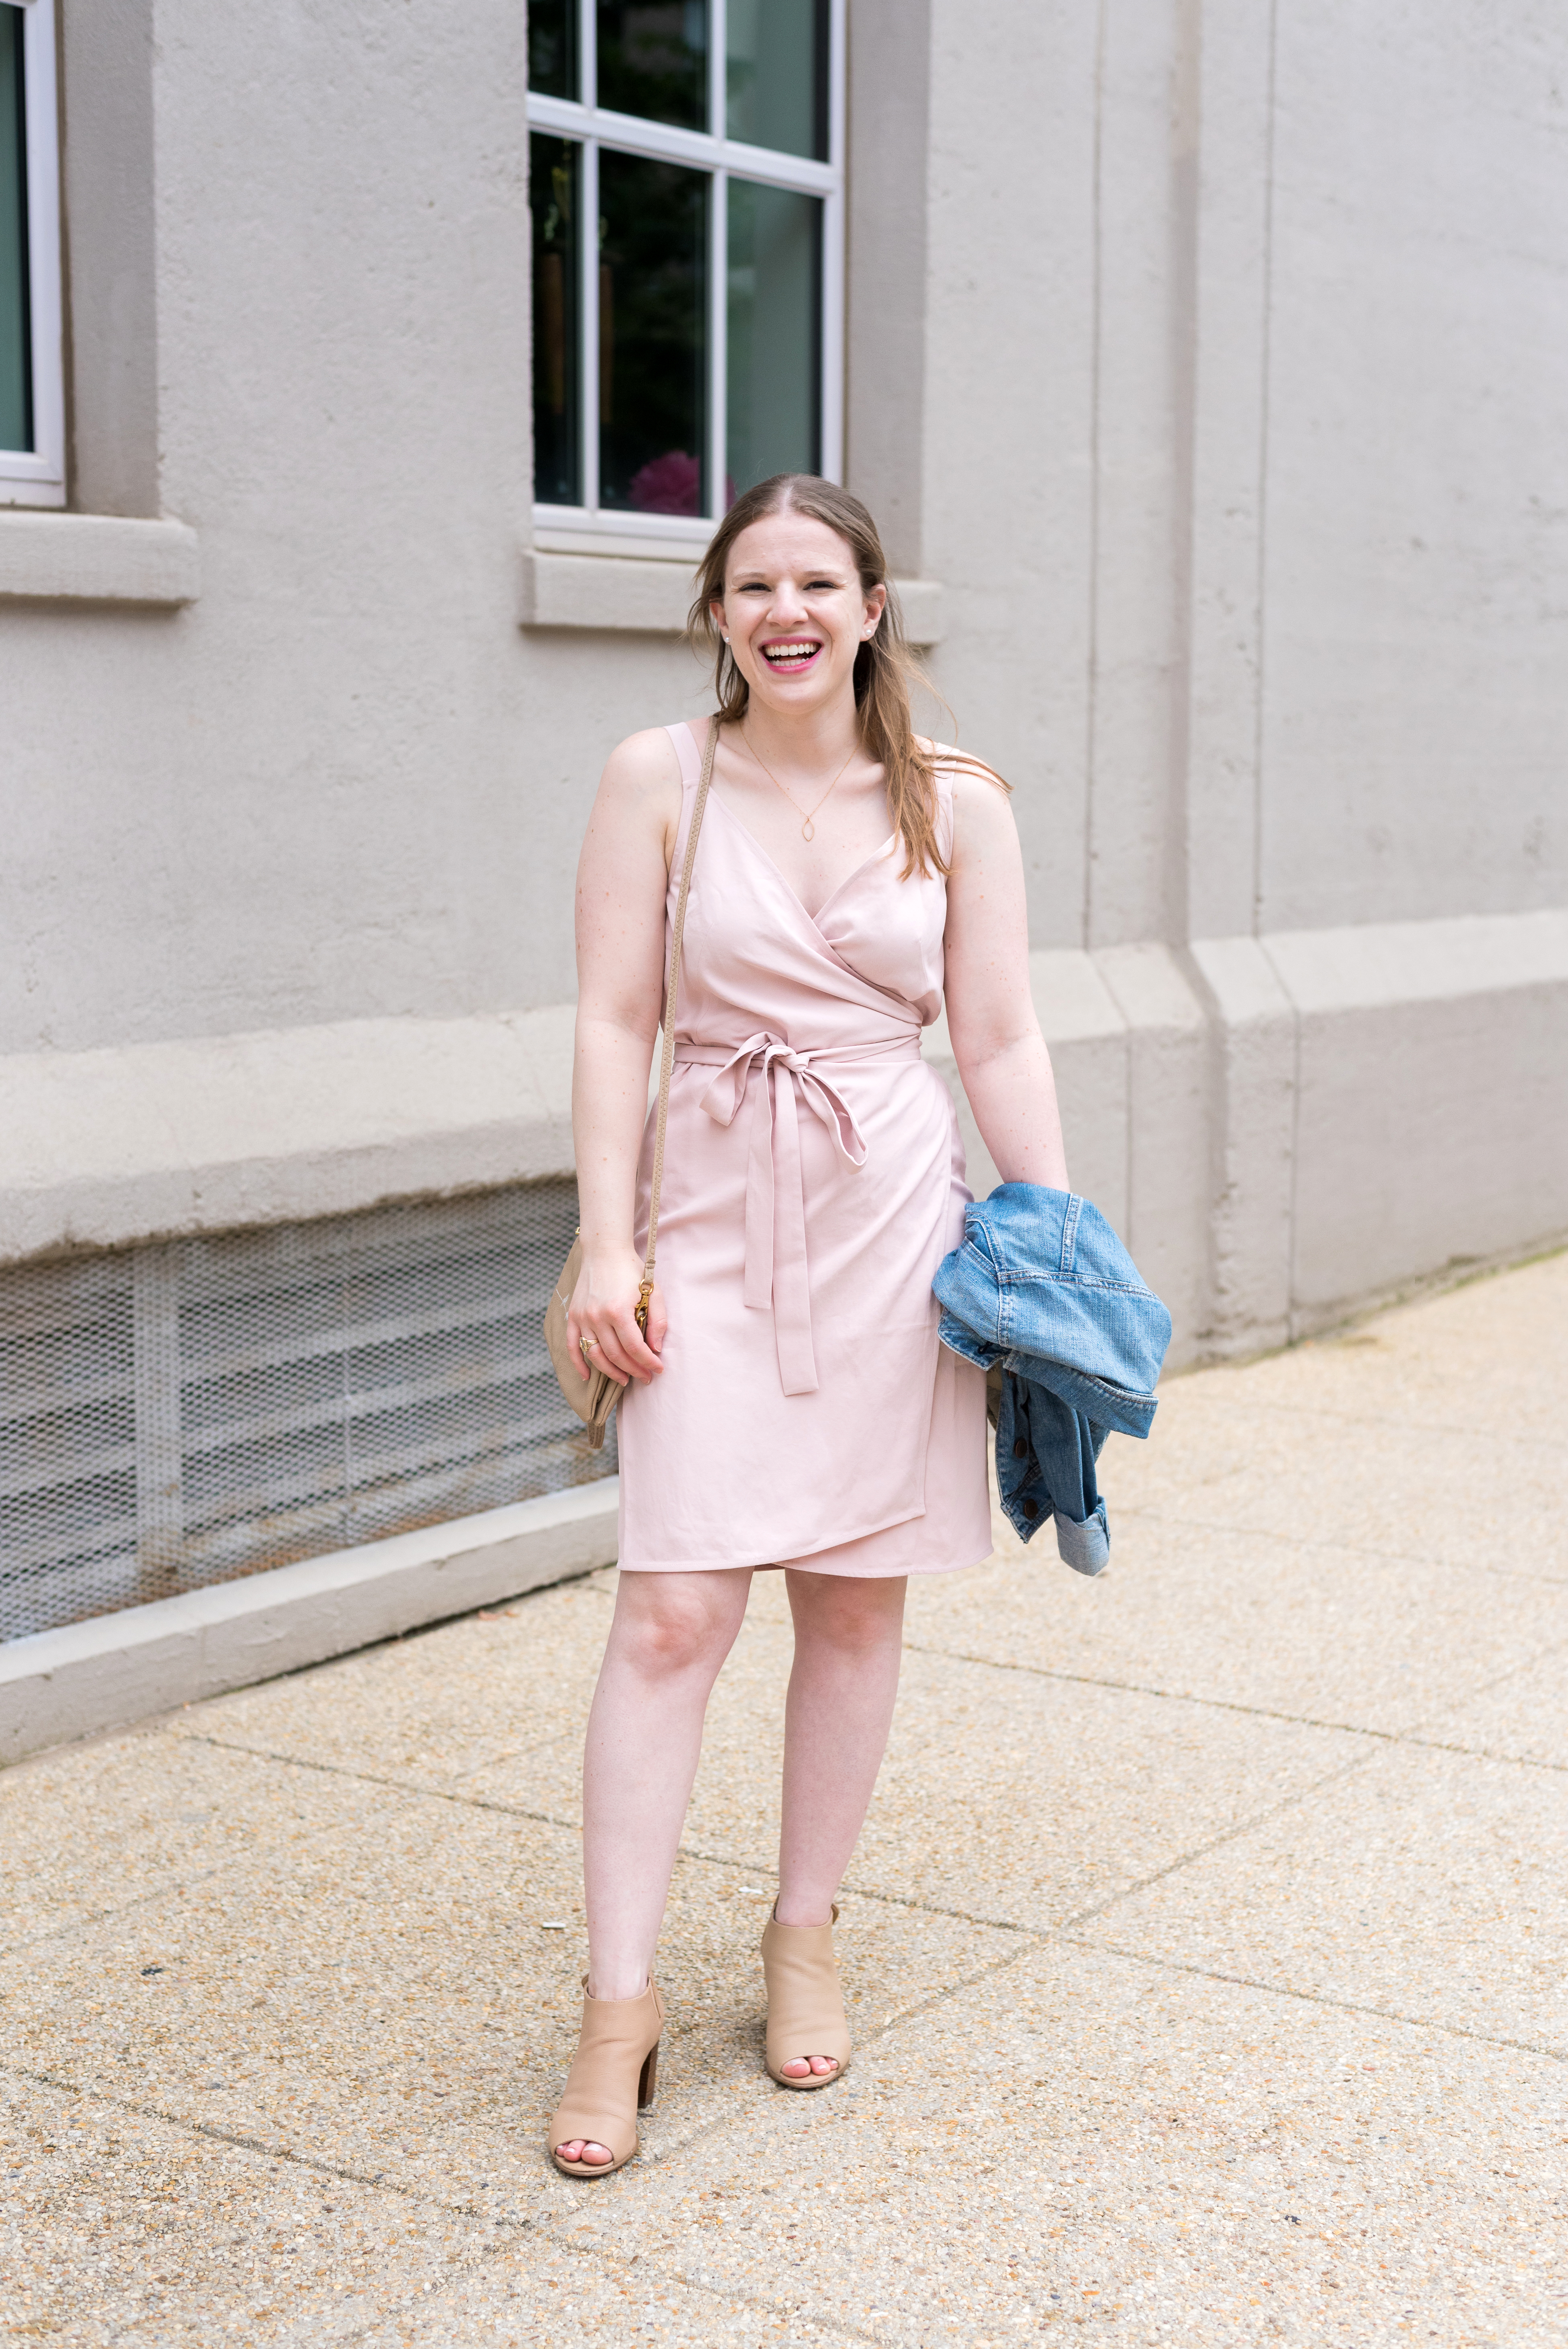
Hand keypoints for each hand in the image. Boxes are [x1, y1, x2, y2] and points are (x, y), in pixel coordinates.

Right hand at [566, 1246, 666, 1388]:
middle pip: (616, 1355)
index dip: (648, 1362)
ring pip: (595, 1355)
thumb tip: (655, 1349)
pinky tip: (588, 1376)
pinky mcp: (573, 1316)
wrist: (604, 1251)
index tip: (658, 1370)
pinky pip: (572, 1346)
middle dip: (633, 1370)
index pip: (635, 1347)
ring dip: (610, 1372)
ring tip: (624, 1380)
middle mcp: (597, 1316)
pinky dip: (579, 1363)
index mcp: (619, 1310)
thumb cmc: (632, 1270)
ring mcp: (582, 1317)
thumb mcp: (653, 1291)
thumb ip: (658, 1321)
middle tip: (645, 1377)